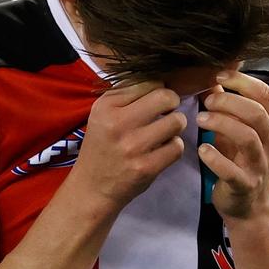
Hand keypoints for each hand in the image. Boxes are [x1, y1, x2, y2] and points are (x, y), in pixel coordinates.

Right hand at [71, 81, 186, 210]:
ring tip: (165, 132)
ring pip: (177, 121)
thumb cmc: (101, 146)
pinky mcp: (146, 167)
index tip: (154, 101)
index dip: (157, 90)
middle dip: (172, 103)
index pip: (148, 82)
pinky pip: (177, 147)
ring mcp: (133, 146)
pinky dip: (174, 147)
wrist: (91, 188)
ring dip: (175, 126)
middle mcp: (118, 123)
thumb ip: (127, 95)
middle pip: (166, 97)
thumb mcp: (102, 114)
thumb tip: (161, 80)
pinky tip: (162, 150)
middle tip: (167, 112)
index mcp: (106, 106)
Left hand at [197, 71, 268, 220]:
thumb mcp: (239, 129)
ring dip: (222, 124)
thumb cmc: (241, 159)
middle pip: (256, 113)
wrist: (249, 205)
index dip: (241, 81)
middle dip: (229, 102)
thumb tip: (211, 78)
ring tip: (200, 119)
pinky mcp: (244, 185)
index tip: (219, 76)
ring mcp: (259, 165)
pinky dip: (215, 159)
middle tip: (207, 101)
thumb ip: (229, 105)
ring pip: (247, 138)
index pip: (263, 94)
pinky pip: (232, 171)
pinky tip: (202, 150)